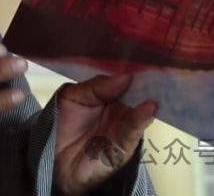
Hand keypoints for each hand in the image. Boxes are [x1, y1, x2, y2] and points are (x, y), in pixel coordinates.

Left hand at [52, 74, 156, 194]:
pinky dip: (142, 119)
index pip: (125, 79)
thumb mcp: (74, 98)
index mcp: (110, 95)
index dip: (134, 69)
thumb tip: (124, 77)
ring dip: (149, 98)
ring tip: (158, 86)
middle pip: (138, 93)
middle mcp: (121, 110)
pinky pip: (134, 130)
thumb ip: (96, 87)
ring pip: (140, 110)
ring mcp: (124, 127)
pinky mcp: (123, 145)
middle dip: (148, 82)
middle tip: (161, 67)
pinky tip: (149, 107)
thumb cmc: (62, 124)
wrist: (52, 158)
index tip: (147, 54)